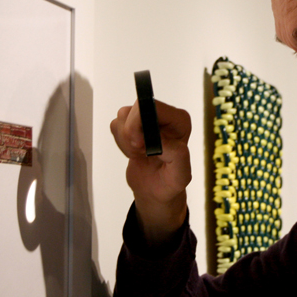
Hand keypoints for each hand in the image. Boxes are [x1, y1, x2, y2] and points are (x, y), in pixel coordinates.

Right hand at [110, 99, 191, 243]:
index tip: (140, 145)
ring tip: (140, 154)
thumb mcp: (180, 175)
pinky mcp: (132, 125)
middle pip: (135, 108)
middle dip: (131, 133)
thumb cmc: (170, 181)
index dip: (140, 123)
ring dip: (126, 140)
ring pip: (123, 116)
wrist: (155, 189)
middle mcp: (164, 116)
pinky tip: (134, 152)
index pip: (154, 106)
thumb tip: (161, 140)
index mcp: (180, 121)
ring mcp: (147, 119)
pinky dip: (120, 142)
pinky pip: (116, 125)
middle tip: (140, 152)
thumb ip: (177, 155)